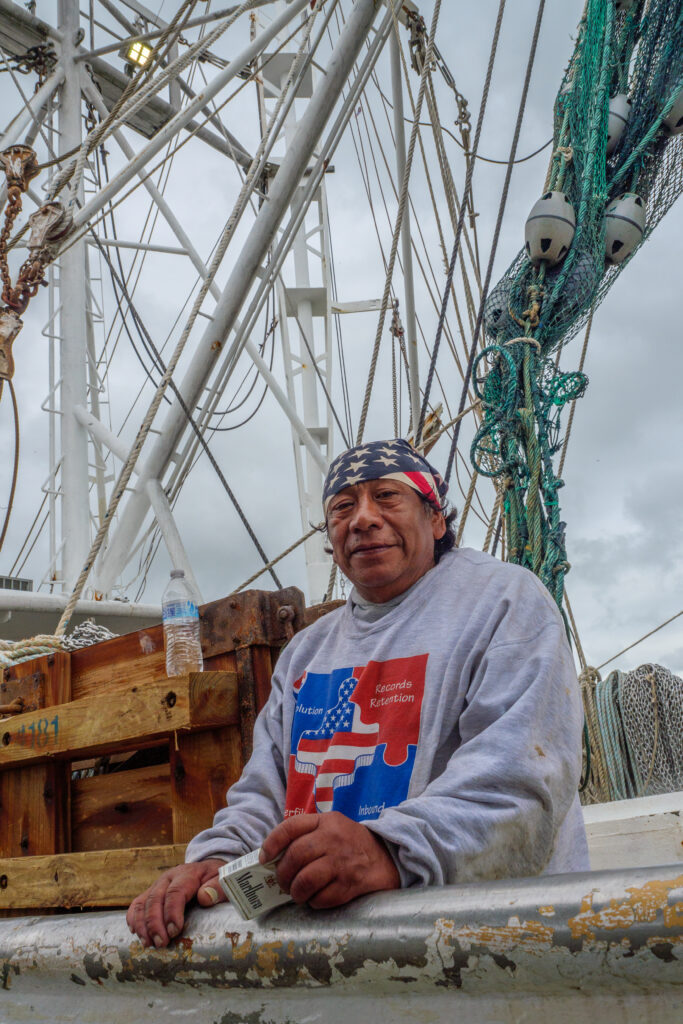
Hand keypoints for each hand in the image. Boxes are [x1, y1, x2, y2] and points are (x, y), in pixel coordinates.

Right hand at [126, 858, 225, 947]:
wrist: (206, 869)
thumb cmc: (215, 879)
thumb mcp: (223, 880)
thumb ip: (217, 888)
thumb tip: (205, 898)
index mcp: (187, 874)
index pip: (175, 892)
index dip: (172, 912)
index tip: (175, 931)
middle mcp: (168, 878)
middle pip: (155, 899)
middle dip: (155, 923)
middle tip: (161, 944)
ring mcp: (157, 885)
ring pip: (143, 902)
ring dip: (142, 925)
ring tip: (148, 944)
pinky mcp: (151, 893)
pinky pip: (137, 904)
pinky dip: (134, 919)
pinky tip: (136, 934)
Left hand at [261, 811, 399, 908]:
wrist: (389, 857)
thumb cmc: (352, 844)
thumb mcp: (332, 828)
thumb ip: (308, 836)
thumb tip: (274, 858)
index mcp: (326, 821)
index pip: (291, 827)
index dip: (272, 843)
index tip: (264, 859)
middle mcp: (333, 838)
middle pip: (295, 856)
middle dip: (283, 874)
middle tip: (283, 883)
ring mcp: (342, 861)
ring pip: (305, 880)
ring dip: (296, 891)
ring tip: (298, 893)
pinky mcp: (351, 884)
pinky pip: (321, 898)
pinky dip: (314, 902)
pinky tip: (317, 898)